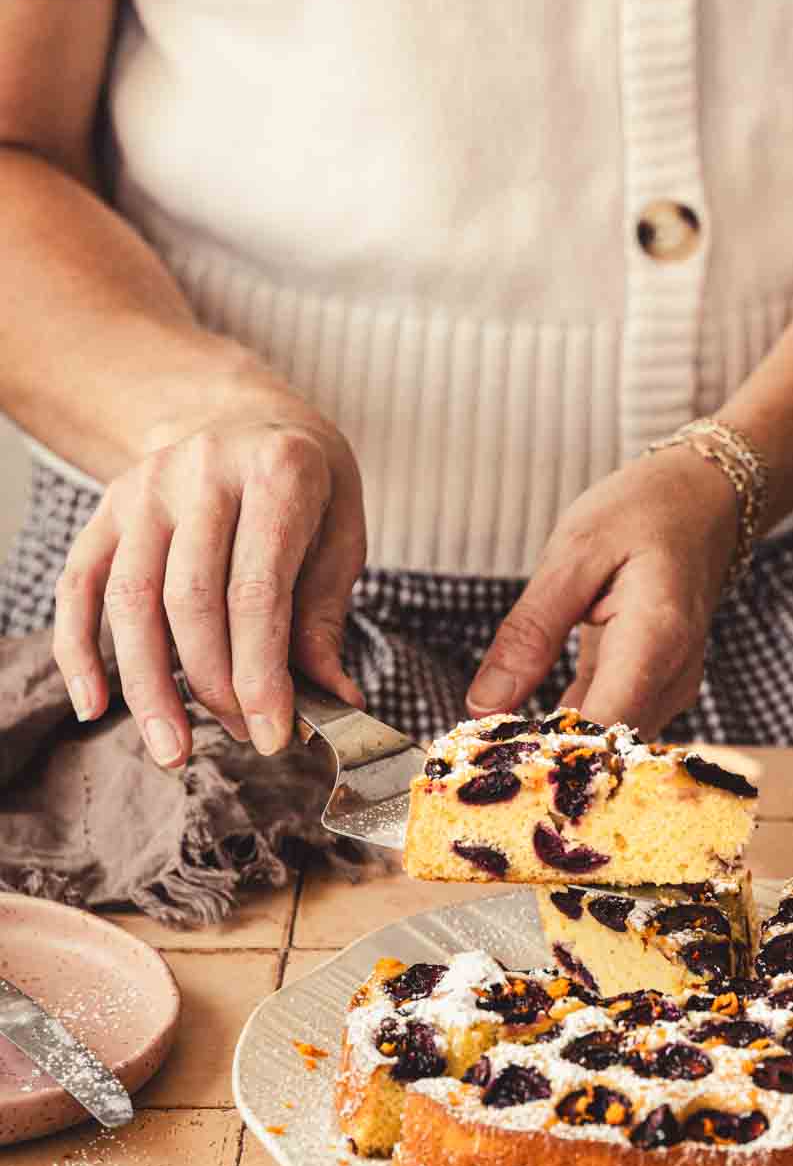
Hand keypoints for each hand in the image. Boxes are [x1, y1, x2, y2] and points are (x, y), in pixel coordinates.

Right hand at [53, 401, 367, 764]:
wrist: (246, 417)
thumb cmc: (304, 486)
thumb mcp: (341, 535)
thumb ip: (326, 616)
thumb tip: (334, 701)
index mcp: (277, 473)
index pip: (257, 592)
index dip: (262, 674)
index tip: (273, 733)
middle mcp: (202, 473)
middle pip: (190, 601)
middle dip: (213, 685)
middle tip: (240, 735)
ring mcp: (145, 488)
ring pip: (130, 601)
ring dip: (147, 686)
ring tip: (172, 748)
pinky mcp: (106, 510)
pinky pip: (79, 586)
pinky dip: (78, 651)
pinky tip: (92, 705)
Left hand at [467, 447, 737, 736]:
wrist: (703, 502)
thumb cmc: (642, 513)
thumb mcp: (573, 554)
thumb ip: (530, 632)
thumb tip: (483, 706)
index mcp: (656, 639)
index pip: (603, 729)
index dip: (548, 757)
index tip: (490, 762)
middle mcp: (673, 678)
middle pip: (606, 750)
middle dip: (542, 761)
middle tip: (474, 759)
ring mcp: (669, 689)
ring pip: (607, 746)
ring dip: (552, 749)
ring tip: (491, 747)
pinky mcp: (655, 691)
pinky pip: (609, 725)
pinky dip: (566, 731)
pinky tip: (523, 730)